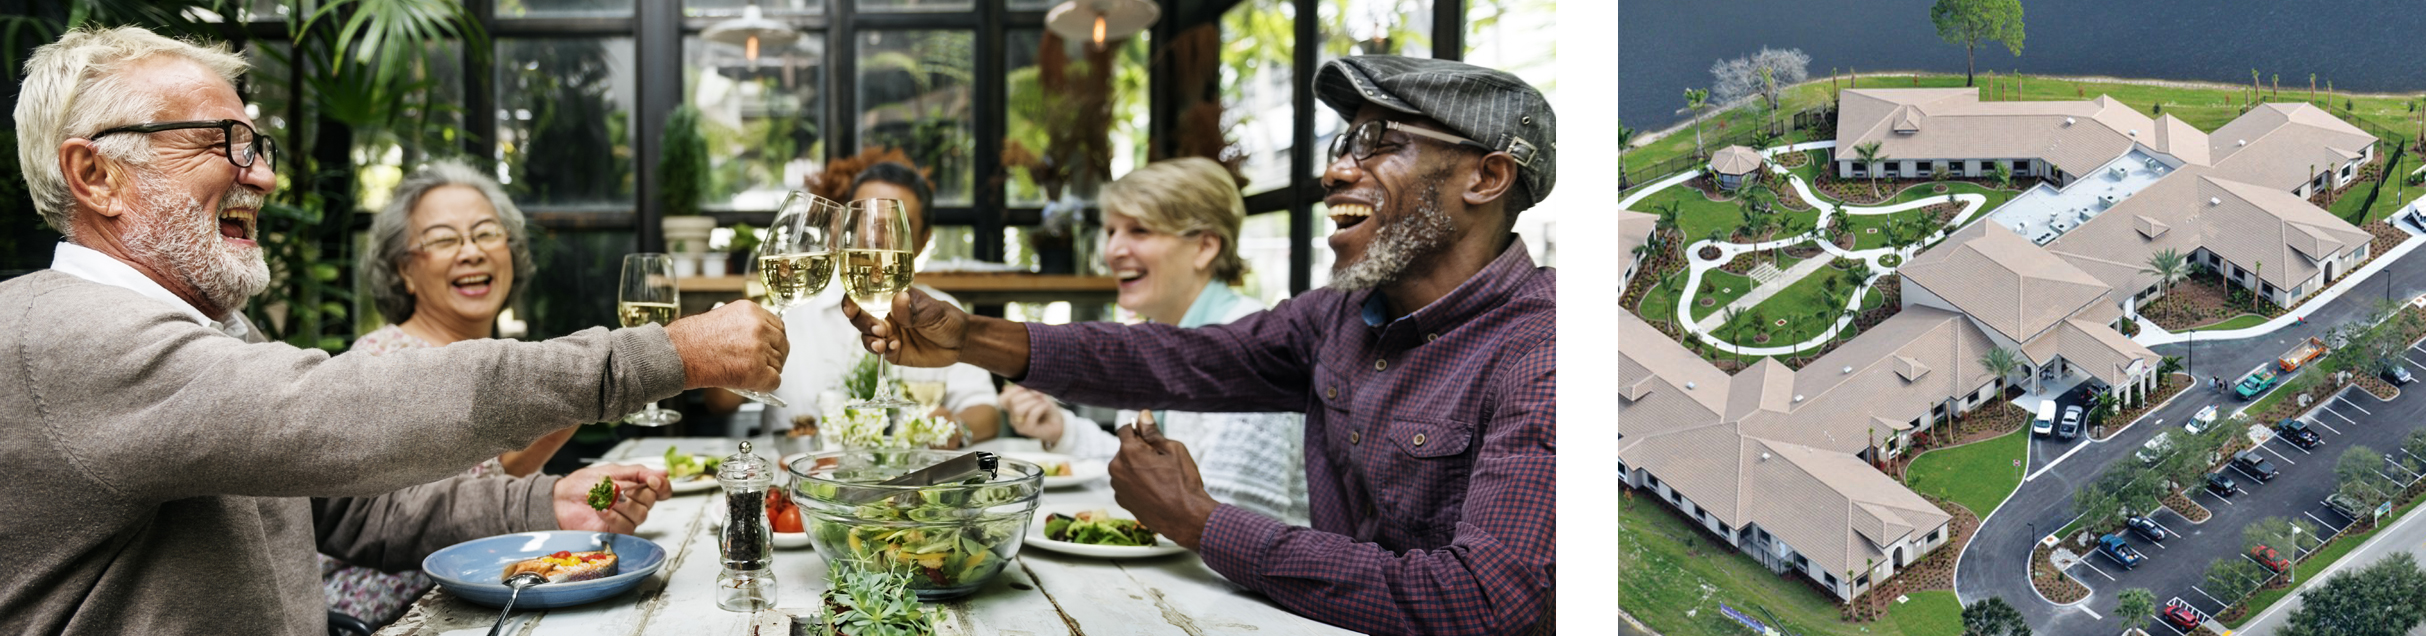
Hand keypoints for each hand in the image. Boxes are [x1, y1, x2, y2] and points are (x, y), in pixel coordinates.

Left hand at [552, 463, 669, 532]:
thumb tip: (663, 472)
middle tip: (618, 487)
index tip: (652, 481)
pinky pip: (626, 526)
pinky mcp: (615, 532)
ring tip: (606, 498)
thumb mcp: (611, 471)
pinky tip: (602, 509)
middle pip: (651, 501)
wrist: (560, 500)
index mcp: (635, 487)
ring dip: (622, 504)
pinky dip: (614, 516)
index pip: (661, 489)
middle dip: (635, 492)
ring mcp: (625, 519)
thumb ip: (638, 472)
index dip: (662, 486)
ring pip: (640, 515)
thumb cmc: (581, 485)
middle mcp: (633, 504)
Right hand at [664, 299, 788, 391]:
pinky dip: (764, 386)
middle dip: (774, 357)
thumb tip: (764, 340)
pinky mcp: (756, 370)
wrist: (677, 353)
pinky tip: (750, 383)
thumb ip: (747, 326)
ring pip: (778, 365)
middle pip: (783, 345)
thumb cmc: (692, 339)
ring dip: (766, 372)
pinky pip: (774, 382)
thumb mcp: (725, 318)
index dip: (774, 341)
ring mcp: (759, 349)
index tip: (769, 349)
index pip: (779, 327)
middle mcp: (759, 327)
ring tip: (745, 373)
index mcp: (752, 311)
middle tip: (761, 365)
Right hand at [842, 287, 969, 368]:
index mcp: (891, 299)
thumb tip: (898, 299)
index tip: (851, 307)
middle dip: (861, 322)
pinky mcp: (893, 352)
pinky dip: (883, 351)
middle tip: (877, 328)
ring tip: (882, 343)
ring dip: (870, 340)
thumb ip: (913, 309)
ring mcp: (888, 335)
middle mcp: (885, 316)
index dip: (852, 301)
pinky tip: (894, 347)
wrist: (960, 342)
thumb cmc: (946, 318)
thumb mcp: (933, 311)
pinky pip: (881, 352)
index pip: (864, 297)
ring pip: (867, 337)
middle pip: (860, 318)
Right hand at [997, 384, 1065, 448]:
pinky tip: (1046, 406)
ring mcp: (1019, 426)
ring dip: (1033, 402)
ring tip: (1043, 401)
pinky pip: (1031, 415)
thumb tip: (1006, 388)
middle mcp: (1013, 418)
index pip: (1002, 400)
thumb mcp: (1035, 396)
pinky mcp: (1029, 430)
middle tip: (1039, 394)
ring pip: (1018, 409)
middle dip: (1027, 395)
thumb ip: (1022, 392)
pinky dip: (1040, 408)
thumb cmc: (1046, 409)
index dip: (1012, 391)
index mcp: (1013, 408)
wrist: (1058, 423)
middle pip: (1012, 402)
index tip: (1024, 388)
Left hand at [1107, 411, 1217, 549]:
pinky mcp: (1122, 501)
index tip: (1149, 434)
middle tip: (1161, 461)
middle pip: (1124, 450)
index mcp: (1128, 452)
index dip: (1138, 429)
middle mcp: (1117, 469)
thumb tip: (1143, 416)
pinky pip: (1126, 484)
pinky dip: (1136, 483)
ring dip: (1136, 468)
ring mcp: (1118, 487)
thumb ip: (1153, 433)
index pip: (1125, 430)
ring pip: (1125, 468)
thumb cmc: (1182, 484)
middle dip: (1139, 451)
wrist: (1185, 518)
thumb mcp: (1173, 450)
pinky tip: (1154, 490)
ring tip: (1159, 478)